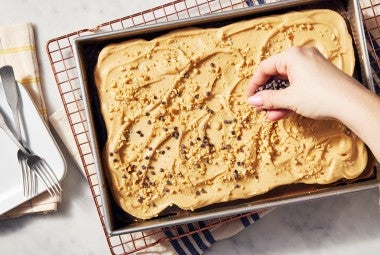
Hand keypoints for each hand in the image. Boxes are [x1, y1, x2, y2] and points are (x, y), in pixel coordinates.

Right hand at [246, 46, 363, 120]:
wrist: (352, 104)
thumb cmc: (321, 96)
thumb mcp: (289, 99)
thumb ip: (268, 99)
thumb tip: (253, 100)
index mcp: (292, 56)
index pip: (265, 68)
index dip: (254, 84)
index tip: (249, 98)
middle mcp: (301, 57)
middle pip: (276, 76)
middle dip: (267, 95)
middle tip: (260, 108)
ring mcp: (311, 67)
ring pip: (287, 83)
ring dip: (277, 100)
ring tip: (270, 115)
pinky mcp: (318, 77)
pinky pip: (297, 86)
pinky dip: (289, 98)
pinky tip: (281, 113)